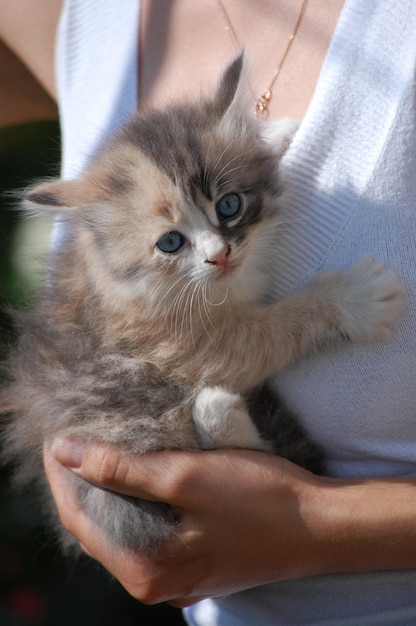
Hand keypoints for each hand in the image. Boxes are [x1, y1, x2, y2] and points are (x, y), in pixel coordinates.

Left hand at [44, 441, 328, 606]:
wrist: (318, 525)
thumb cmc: (257, 499)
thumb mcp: (184, 476)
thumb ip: (121, 469)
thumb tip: (66, 453)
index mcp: (145, 570)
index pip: (80, 519)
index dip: (62, 476)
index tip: (54, 438)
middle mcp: (155, 582)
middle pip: (98, 528)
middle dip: (82, 484)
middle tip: (74, 441)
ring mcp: (176, 575)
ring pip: (124, 529)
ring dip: (109, 492)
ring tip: (99, 453)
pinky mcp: (194, 561)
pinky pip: (149, 531)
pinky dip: (136, 503)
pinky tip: (137, 477)